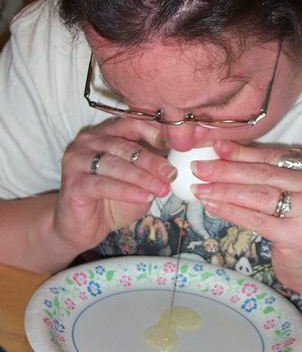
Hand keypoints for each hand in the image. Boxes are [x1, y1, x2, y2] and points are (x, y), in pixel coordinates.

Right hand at [53, 118, 175, 254]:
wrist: (82, 227)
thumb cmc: (113, 200)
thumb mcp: (139, 180)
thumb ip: (153, 167)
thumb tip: (179, 158)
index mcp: (105, 133)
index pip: (131, 123)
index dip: (153, 132)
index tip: (175, 146)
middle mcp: (88, 141)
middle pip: (125, 146)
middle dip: (151, 160)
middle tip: (171, 173)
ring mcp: (77, 161)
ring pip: (115, 164)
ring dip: (142, 177)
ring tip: (162, 188)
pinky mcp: (73, 184)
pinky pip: (103, 185)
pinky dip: (127, 191)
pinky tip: (145, 197)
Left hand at [191, 139, 301, 297]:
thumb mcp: (294, 191)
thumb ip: (268, 171)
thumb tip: (222, 150)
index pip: (272, 156)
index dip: (240, 152)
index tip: (214, 146)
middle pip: (262, 174)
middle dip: (225, 170)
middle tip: (198, 167)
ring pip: (257, 195)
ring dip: (223, 190)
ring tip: (200, 188)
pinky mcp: (298, 236)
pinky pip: (256, 220)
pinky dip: (230, 211)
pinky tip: (212, 206)